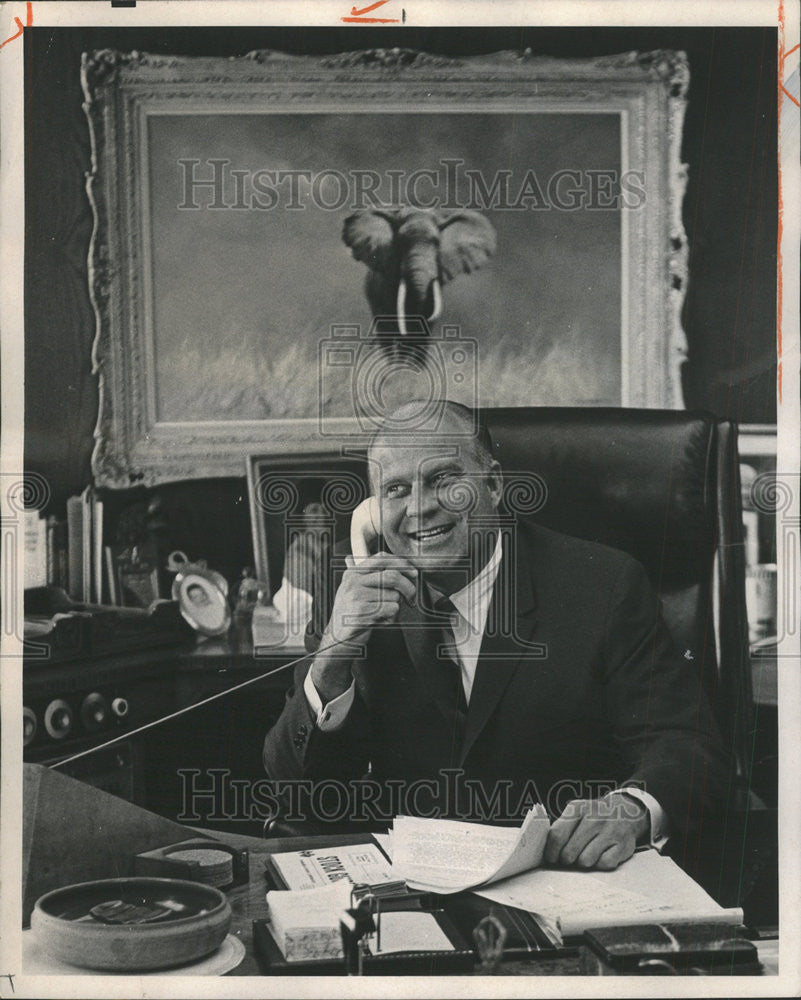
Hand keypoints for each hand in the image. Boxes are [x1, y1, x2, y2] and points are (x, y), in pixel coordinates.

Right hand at [311, 552, 416, 701]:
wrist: (338, 637)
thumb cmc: (350, 613)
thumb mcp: (353, 589)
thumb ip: (366, 575)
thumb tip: (379, 563)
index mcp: (353, 573)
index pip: (381, 558)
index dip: (402, 564)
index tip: (413, 573)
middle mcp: (354, 582)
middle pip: (392, 576)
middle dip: (408, 588)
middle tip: (411, 598)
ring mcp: (357, 597)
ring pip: (394, 595)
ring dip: (396, 607)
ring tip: (384, 614)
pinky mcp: (362, 613)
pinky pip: (391, 609)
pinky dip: (392, 618)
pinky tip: (382, 621)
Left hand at [544, 795, 648, 870]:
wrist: (626, 811)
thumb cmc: (594, 816)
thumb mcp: (576, 812)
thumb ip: (562, 828)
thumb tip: (547, 852)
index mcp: (577, 808)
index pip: (557, 835)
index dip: (551, 852)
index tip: (551, 859)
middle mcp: (594, 818)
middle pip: (569, 851)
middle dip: (566, 860)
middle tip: (568, 859)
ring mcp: (610, 831)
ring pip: (586, 860)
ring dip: (583, 862)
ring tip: (585, 855)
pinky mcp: (623, 845)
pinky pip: (604, 864)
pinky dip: (600, 864)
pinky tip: (600, 856)